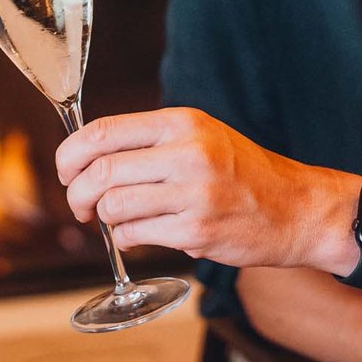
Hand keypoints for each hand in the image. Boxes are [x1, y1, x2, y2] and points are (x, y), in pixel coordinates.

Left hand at [54, 106, 336, 269]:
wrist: (297, 209)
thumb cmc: (243, 173)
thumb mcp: (201, 136)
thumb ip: (150, 142)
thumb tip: (87, 156)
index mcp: (182, 123)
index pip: (103, 132)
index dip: (69, 154)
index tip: (64, 171)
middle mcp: (187, 153)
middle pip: (101, 171)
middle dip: (76, 193)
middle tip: (79, 205)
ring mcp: (193, 194)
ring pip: (113, 205)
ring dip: (102, 218)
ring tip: (114, 220)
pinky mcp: (196, 231)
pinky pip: (135, 235)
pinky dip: (126, 238)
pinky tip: (138, 234)